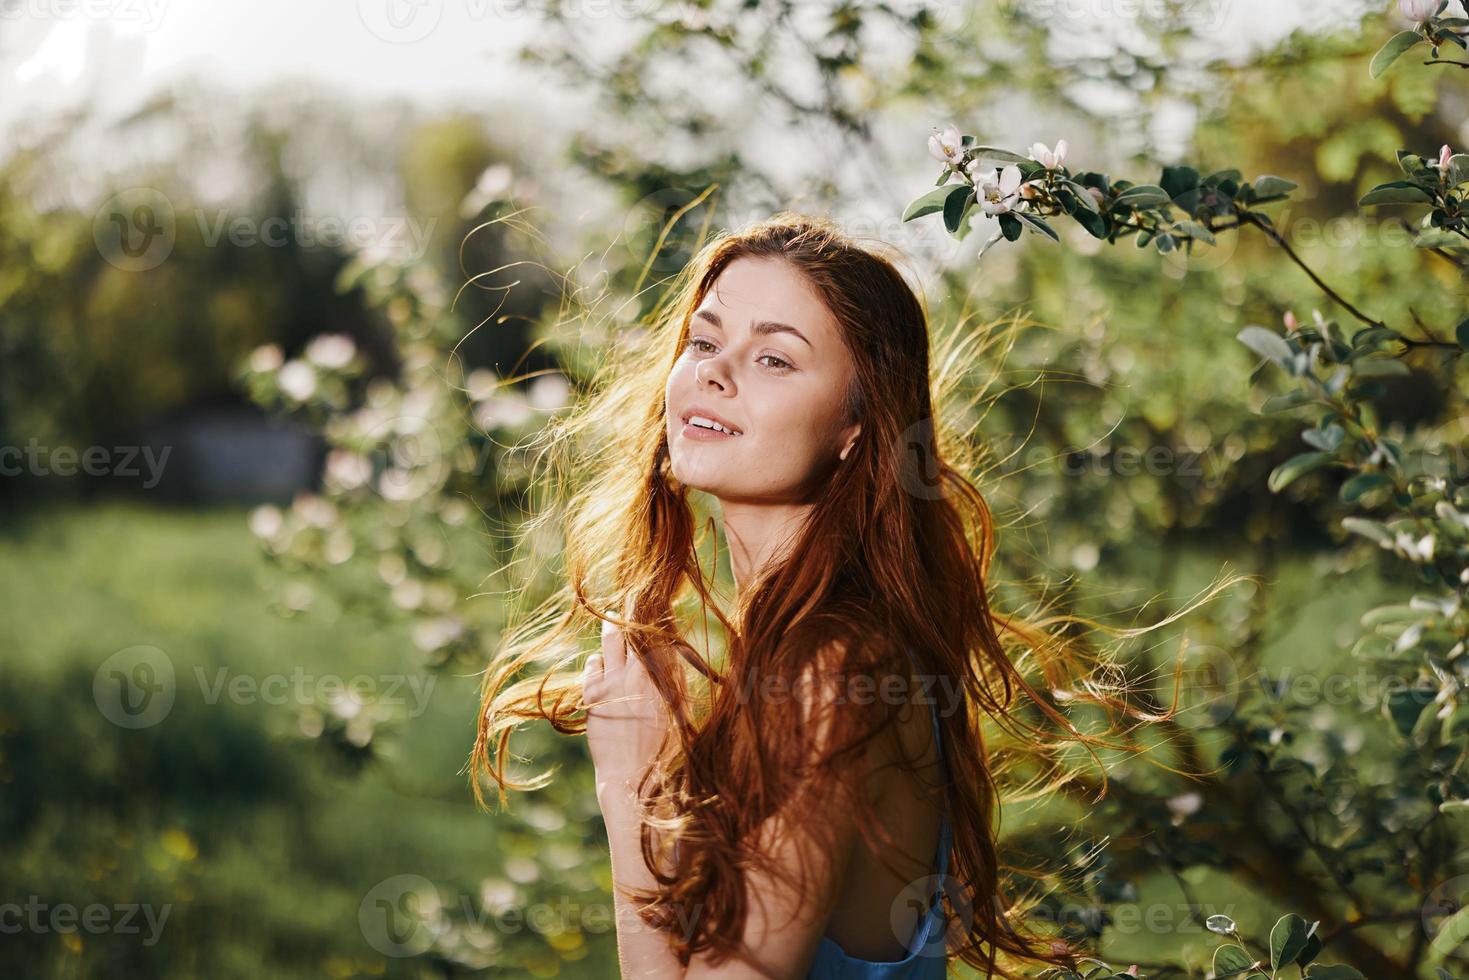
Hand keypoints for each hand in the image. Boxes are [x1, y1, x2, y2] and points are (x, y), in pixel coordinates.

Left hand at [582, 614, 674, 799]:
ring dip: (613, 627)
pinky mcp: (593, 692)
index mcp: (665, 678)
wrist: (631, 773)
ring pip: (612, 638)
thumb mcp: (674, 709)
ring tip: (613, 617)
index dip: (659, 615)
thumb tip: (670, 652)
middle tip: (632, 599)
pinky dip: (598, 660)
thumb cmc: (659, 745)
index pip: (662, 634)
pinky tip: (601, 664)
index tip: (658, 603)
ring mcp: (614, 681)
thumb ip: (671, 679)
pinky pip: (593, 661)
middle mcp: (640, 674)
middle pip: (636, 627)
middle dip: (634, 609)